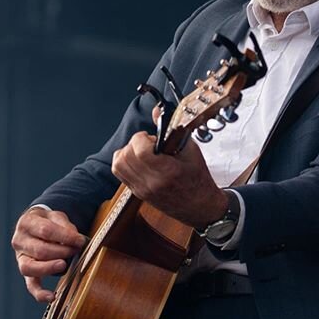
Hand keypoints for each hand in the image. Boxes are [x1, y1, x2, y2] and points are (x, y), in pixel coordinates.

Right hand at [11, 207, 86, 301]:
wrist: (36, 224)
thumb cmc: (48, 221)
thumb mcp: (56, 216)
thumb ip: (65, 226)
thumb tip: (75, 239)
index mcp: (27, 222)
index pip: (45, 230)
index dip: (64, 236)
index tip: (79, 240)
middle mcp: (19, 241)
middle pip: (39, 249)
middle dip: (61, 252)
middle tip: (75, 251)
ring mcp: (20, 257)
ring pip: (30, 267)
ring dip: (49, 268)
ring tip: (63, 265)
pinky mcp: (26, 271)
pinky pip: (30, 284)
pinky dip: (39, 293)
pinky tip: (51, 296)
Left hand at [111, 123, 228, 228]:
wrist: (200, 207)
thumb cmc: (198, 180)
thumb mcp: (191, 150)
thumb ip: (172, 130)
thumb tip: (156, 112)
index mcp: (167, 172)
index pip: (140, 152)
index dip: (141, 138)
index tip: (151, 137)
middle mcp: (151, 183)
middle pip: (124, 157)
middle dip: (134, 143)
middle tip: (148, 144)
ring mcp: (142, 190)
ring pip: (117, 165)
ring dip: (127, 153)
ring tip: (142, 152)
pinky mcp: (137, 193)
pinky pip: (120, 174)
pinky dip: (125, 162)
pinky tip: (139, 160)